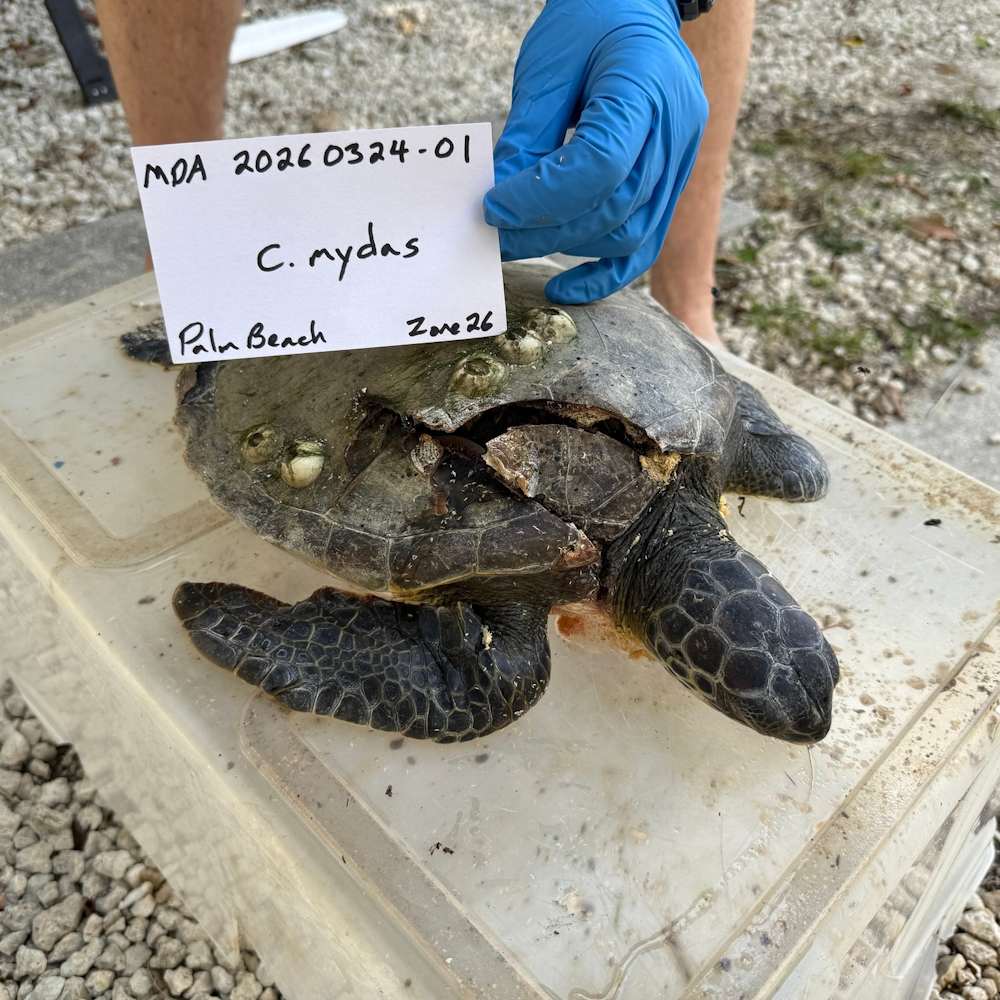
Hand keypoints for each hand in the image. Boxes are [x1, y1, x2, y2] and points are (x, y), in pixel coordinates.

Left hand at [485, 0, 707, 304]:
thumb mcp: (549, 62)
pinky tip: (562, 288)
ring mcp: (680, 163)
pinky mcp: (670, 187)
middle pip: (612, 206)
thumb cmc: (592, 22)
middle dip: (545, 229)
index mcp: (647, 86)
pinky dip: (604, 276)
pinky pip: (643, 247)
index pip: (600, 165)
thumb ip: (528, 131)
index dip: (543, 196)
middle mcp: (675, 130)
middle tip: (494, 234)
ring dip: (568, 247)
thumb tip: (500, 198)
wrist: (640, 11)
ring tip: (518, 242)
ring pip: (628, 233)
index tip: (494, 205)